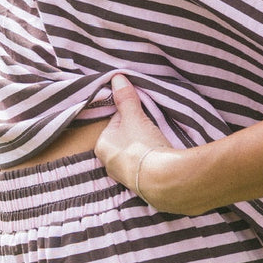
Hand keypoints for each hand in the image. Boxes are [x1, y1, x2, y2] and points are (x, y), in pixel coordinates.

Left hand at [93, 74, 184, 208]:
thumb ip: (126, 98)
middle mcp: (108, 163)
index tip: (142, 113)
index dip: (130, 115)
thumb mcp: (134, 117)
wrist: (161, 179)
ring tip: (158, 140)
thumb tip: (117, 77)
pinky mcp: (140, 185)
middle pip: (124, 139)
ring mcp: (124, 177)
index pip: (114, 122)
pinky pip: (144, 166)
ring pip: (134, 153)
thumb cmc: (142, 145)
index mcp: (101, 146)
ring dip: (144, 146)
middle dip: (137, 132)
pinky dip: (151, 160)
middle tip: (151, 127)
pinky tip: (160, 155)